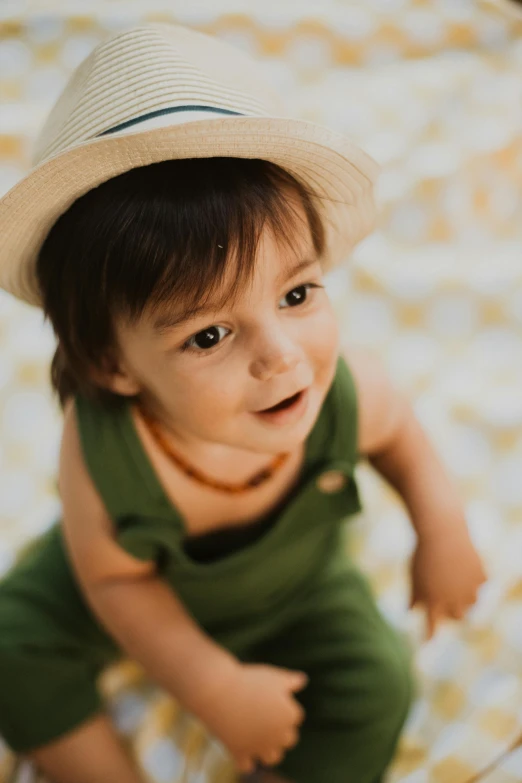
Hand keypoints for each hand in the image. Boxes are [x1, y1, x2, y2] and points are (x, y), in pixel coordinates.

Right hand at [198, 662, 306, 774]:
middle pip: (288, 740)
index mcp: (290, 716)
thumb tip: (303, 679)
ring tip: (258, 737)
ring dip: (268, 750)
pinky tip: (240, 748)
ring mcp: (260, 747)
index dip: (285, 707)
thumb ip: (291, 681)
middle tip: (266, 717)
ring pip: (273, 757)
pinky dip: (245, 760)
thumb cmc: (249, 680)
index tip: (272, 698)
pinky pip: (247, 766)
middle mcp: (279, 736)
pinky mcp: (240, 754)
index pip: (296, 717)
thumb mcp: (273, 676)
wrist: (219, 690)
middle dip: (280, 731)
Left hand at [410, 523, 486, 639]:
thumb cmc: (422, 553)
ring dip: (465, 596)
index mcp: (432, 602)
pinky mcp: (481, 577)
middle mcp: (453, 600)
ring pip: (471, 601)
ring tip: (455, 579)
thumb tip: (408, 612)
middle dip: (453, 611)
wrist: (441, 532)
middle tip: (446, 599)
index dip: (429, 637)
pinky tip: (465, 565)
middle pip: (457, 616)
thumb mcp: (413, 575)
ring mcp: (469, 590)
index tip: (426, 643)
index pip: (431, 628)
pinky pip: (480, 582)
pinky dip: (474, 576)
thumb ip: (413, 597)